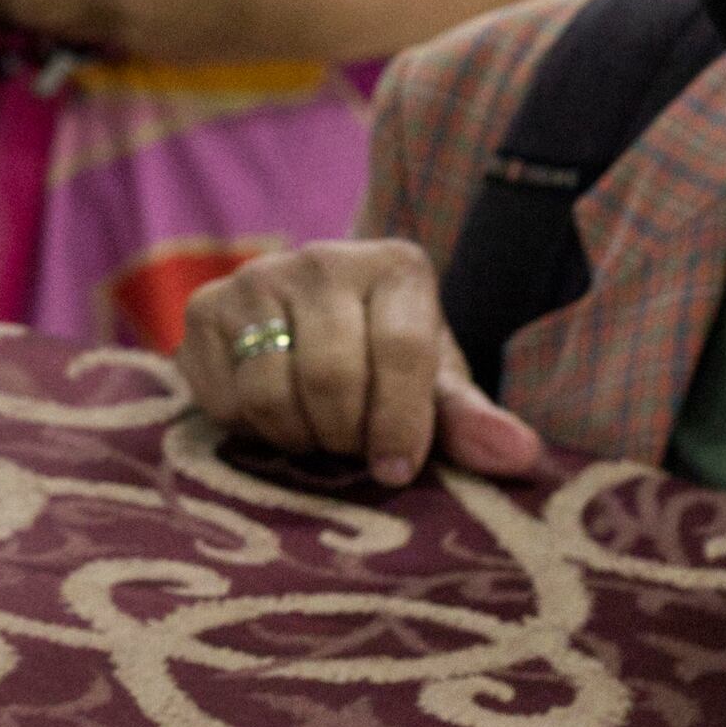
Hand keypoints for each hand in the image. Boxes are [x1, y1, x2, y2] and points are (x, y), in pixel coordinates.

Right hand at [176, 236, 542, 487]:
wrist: (314, 330)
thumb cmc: (390, 366)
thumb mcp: (436, 388)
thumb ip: (473, 423)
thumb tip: (521, 456)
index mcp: (397, 267)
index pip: (401, 351)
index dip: (399, 425)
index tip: (396, 469)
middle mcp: (322, 257)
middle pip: (330, 377)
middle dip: (344, 436)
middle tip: (351, 446)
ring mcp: (256, 277)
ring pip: (270, 393)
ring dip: (296, 438)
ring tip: (316, 431)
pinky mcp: (203, 307)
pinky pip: (223, 400)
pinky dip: (250, 431)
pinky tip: (275, 412)